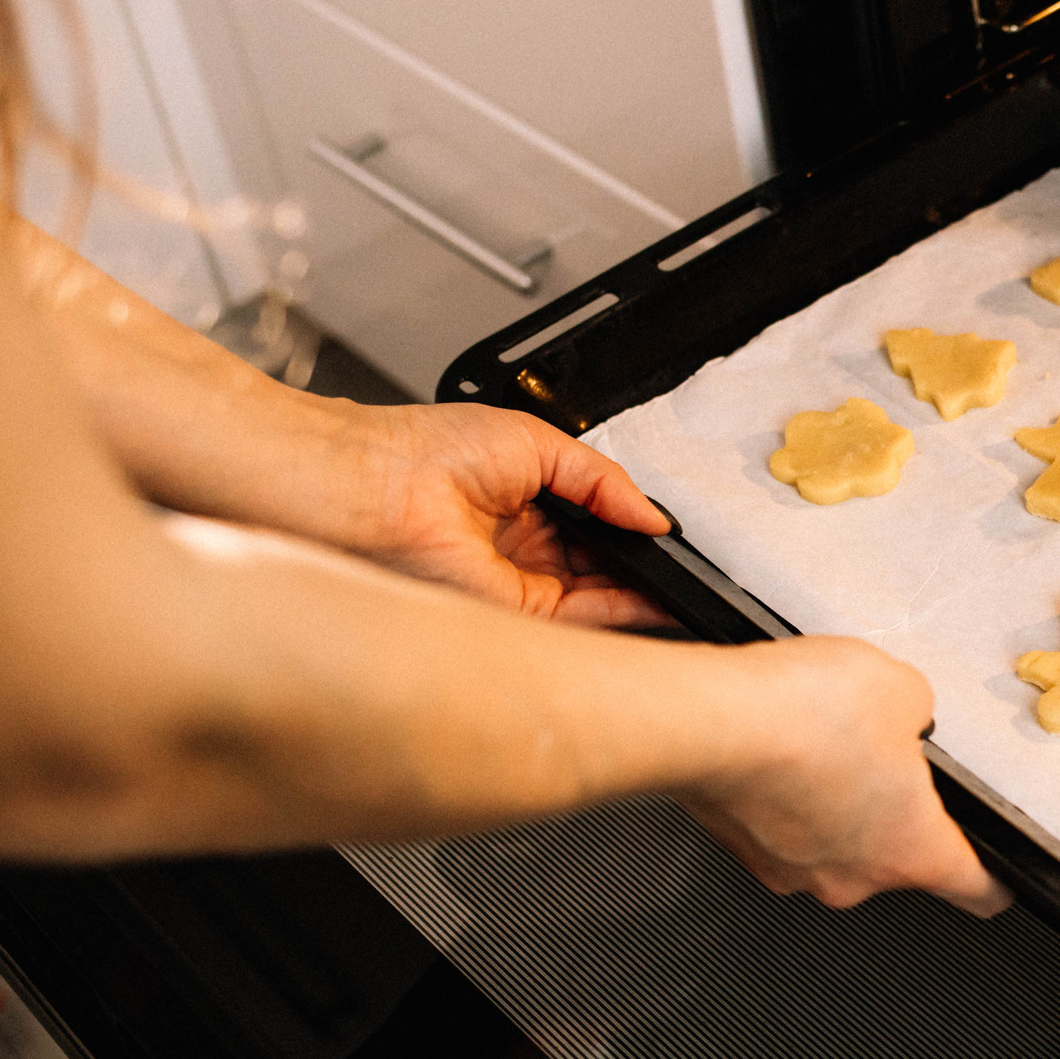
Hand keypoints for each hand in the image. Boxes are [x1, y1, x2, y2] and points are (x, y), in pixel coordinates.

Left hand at [340, 403, 673, 627]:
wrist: (376, 485)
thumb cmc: (427, 450)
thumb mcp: (539, 443)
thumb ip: (603, 479)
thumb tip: (652, 517)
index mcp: (522, 500)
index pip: (593, 524)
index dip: (632, 528)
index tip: (667, 532)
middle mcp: (521, 545)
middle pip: (602, 563)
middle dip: (643, 560)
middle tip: (683, 556)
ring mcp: (520, 581)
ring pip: (600, 594)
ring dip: (644, 587)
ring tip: (683, 573)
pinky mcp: (516, 612)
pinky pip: (584, 615)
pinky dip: (627, 608)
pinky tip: (660, 593)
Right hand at [675, 637, 1011, 916]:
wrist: (712, 720)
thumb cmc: (805, 715)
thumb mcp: (903, 689)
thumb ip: (918, 712)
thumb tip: (905, 714)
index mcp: (911, 851)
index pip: (978, 890)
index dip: (997, 879)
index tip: (1005, 877)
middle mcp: (851, 877)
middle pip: (895, 855)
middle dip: (894, 807)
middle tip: (884, 753)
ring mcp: (792, 870)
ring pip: (832, 840)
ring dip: (834, 801)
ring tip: (822, 741)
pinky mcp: (743, 848)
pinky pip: (781, 826)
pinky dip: (786, 795)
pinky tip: (781, 749)